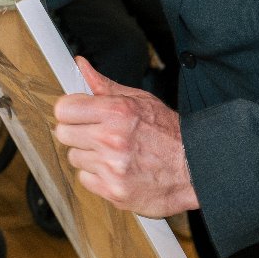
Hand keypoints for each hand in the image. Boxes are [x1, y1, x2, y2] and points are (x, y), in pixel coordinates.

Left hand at [52, 57, 198, 218]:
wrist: (195, 168)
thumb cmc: (168, 132)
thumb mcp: (139, 99)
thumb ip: (105, 85)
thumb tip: (81, 66)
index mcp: (115, 111)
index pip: (63, 109)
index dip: (70, 111)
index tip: (78, 114)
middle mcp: (111, 139)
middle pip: (63, 133)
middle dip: (77, 132)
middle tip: (96, 134)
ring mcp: (111, 167)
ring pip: (74, 157)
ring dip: (89, 155)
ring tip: (112, 153)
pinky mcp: (113, 191)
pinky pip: (85, 179)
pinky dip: (97, 176)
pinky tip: (116, 169)